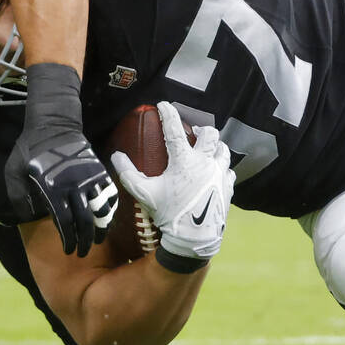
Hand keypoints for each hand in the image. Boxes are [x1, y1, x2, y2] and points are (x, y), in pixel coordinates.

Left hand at [6, 132, 117, 256]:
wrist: (54, 122)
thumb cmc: (29, 148)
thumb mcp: (13, 171)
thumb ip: (18, 196)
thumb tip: (27, 218)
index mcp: (52, 188)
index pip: (64, 222)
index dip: (68, 239)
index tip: (68, 251)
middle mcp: (74, 186)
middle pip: (84, 221)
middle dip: (84, 240)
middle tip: (81, 252)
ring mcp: (89, 178)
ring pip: (101, 210)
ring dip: (100, 229)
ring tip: (97, 241)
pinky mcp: (99, 170)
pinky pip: (109, 195)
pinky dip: (110, 210)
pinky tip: (107, 220)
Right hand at [110, 102, 233, 261]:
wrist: (194, 240)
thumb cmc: (168, 214)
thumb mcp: (144, 194)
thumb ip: (128, 173)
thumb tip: (116, 156)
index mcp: (183, 161)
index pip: (174, 130)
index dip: (168, 114)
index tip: (163, 104)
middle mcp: (204, 163)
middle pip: (211, 135)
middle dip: (203, 129)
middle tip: (195, 132)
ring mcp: (219, 175)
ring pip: (224, 150)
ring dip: (216, 146)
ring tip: (207, 149)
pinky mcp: (228, 188)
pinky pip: (229, 170)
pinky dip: (222, 167)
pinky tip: (216, 171)